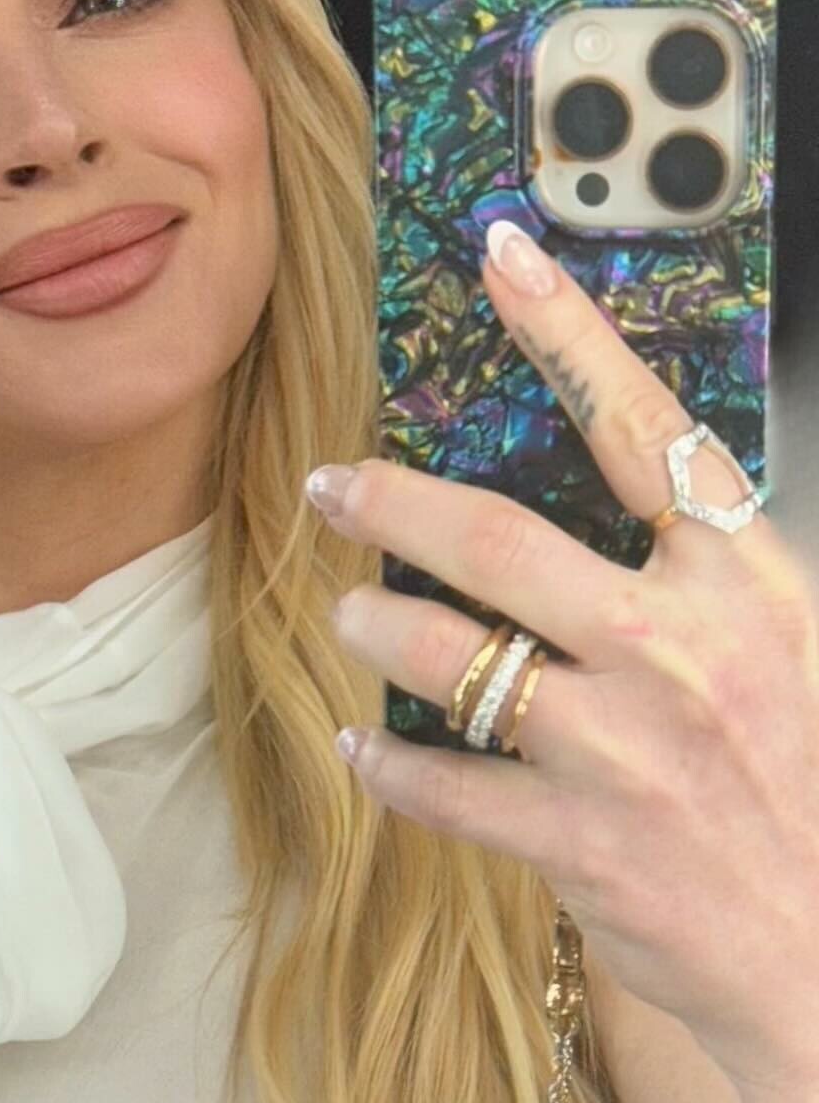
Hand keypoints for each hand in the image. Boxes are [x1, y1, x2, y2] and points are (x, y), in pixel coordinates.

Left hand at [305, 220, 818, 1102]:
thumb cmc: (816, 787)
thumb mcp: (794, 648)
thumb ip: (706, 576)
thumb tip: (623, 501)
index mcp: (743, 583)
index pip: (643, 428)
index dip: (568, 334)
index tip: (504, 260)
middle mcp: (677, 648)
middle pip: (500, 541)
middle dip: (395, 502)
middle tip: (332, 485)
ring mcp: (621, 749)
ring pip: (451, 655)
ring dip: (379, 627)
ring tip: (349, 616)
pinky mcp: (576, 843)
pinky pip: (444, 787)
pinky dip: (391, 767)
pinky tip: (364, 751)